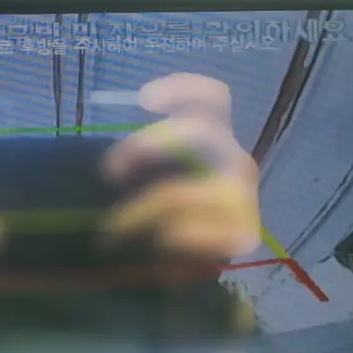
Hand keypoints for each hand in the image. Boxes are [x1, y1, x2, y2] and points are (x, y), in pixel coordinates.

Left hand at [101, 73, 262, 259]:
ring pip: (182, 192)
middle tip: (108, 170)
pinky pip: (195, 230)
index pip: (214, 99)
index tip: (144, 99)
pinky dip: (171, 235)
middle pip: (202, 132)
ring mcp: (243, 197)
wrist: (194, 264)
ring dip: (139, 211)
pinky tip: (159, 243)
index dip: (184, 89)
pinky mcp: (245, 232)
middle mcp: (235, 161)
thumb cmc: (170, 212)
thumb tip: (108, 164)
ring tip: (111, 232)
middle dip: (150, 143)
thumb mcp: (154, 177)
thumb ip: (142, 160)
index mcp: (217, 138)